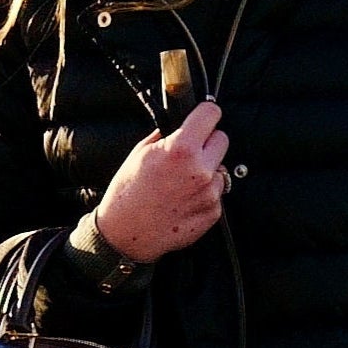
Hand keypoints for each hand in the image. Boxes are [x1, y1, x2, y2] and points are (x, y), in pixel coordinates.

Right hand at [93, 99, 228, 262]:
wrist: (126, 233)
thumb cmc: (128, 193)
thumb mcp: (140, 152)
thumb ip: (165, 136)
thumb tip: (180, 125)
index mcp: (181, 149)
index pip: (211, 114)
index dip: (205, 114)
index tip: (202, 117)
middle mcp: (200, 169)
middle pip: (222, 139)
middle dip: (207, 142)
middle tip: (189, 151)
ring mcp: (209, 193)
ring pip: (220, 168)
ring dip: (207, 170)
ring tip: (181, 182)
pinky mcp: (213, 212)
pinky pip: (216, 192)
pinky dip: (204, 193)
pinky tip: (183, 199)